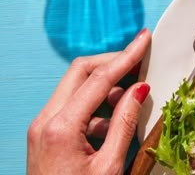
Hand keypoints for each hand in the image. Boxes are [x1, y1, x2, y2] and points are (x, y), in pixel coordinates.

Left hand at [27, 29, 151, 174]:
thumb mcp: (109, 167)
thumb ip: (125, 123)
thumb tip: (139, 89)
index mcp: (61, 127)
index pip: (99, 77)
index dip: (126, 56)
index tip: (144, 40)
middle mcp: (45, 121)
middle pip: (81, 72)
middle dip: (112, 63)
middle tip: (139, 59)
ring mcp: (42, 128)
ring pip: (75, 87)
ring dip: (104, 86)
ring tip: (131, 98)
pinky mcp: (44, 137)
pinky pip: (71, 107)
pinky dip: (94, 105)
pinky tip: (113, 122)